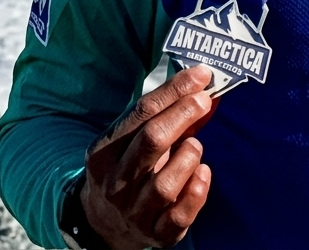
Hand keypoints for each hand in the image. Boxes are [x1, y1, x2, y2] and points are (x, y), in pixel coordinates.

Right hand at [80, 66, 215, 248]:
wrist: (104, 222)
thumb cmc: (129, 165)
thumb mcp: (133, 138)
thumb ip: (165, 113)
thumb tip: (205, 85)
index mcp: (103, 152)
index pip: (141, 112)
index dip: (174, 90)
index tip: (201, 75)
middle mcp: (115, 184)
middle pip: (151, 142)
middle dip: (183, 114)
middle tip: (204, 100)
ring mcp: (133, 213)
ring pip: (164, 184)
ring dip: (188, 157)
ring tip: (195, 145)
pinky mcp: (155, 236)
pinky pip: (178, 217)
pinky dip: (196, 192)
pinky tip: (203, 173)